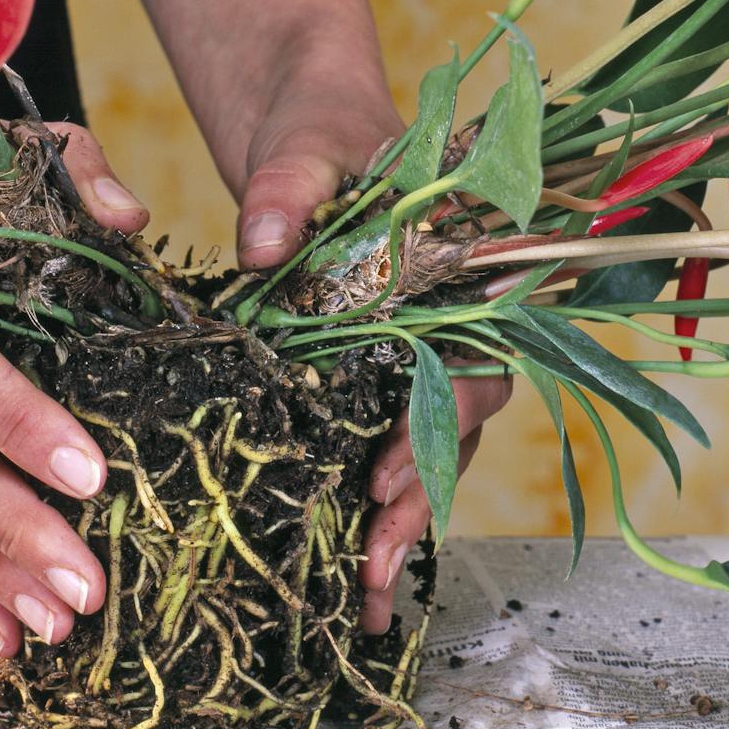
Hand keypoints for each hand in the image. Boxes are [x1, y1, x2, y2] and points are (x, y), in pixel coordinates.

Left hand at [225, 63, 512, 634]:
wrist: (310, 129)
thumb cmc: (325, 128)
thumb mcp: (307, 144)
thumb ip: (288, 187)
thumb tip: (259, 243)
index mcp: (456, 281)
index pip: (468, 366)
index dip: (434, 426)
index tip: (381, 475)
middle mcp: (446, 333)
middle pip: (451, 435)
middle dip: (416, 509)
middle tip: (374, 570)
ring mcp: (409, 363)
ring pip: (422, 459)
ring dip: (397, 529)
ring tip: (365, 600)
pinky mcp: (366, 381)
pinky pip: (376, 451)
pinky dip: (364, 512)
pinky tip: (344, 576)